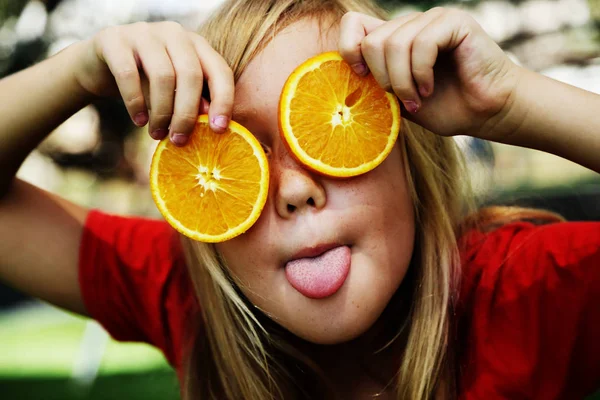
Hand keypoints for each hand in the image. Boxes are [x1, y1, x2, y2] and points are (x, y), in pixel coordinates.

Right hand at [73, 21, 233, 144]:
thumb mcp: (173, 93)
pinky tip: (139, 121)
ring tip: (157, 134)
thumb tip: (211, 124)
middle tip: (180, 140)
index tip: (219, 130)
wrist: (98, 67)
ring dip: (161, 112)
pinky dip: (135, 103)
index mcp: (196, 44)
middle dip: (186, 114)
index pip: (219, 71)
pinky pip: (128, 74)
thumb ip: (193, 102)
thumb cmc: (146, 84)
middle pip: (190, 75)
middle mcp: (173, 33)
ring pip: (162, 76)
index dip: (223, 101)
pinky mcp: (113, 39)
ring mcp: (143, 32)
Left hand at [338, 8, 522, 138]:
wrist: (487, 113)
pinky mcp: (454, 23)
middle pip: (372, 41)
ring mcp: (432, 20)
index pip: (353, 24)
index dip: (348, 49)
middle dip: (382, 78)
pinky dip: (421, 74)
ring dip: (402, 82)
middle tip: (402, 98)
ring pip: (394, 44)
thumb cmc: (445, 108)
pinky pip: (422, 43)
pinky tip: (430, 88)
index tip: (361, 77)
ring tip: (418, 98)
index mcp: (394, 38)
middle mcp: (411, 24)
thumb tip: (344, 80)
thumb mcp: (399, 101)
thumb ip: (375, 86)